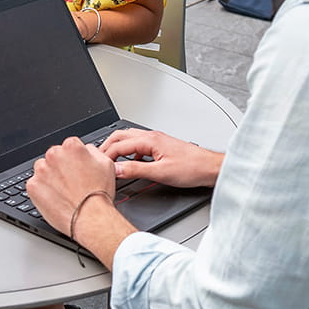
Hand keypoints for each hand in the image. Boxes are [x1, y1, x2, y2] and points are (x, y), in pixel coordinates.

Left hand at [26, 137, 115, 235]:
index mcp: (71, 147)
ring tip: (63, 191)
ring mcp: (41, 171)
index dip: (74, 158)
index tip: (76, 168)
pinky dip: (42, 190)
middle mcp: (54, 155)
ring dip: (49, 176)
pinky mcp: (33, 186)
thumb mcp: (106, 164)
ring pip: (42, 169)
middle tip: (70, 182)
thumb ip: (93, 151)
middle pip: (54, 156)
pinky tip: (55, 197)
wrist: (90, 217)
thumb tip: (86, 149)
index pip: (68, 146)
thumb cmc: (99, 194)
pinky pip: (35, 184)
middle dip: (60, 166)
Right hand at [102, 128, 222, 187]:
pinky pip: (138, 144)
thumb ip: (135, 170)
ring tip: (109, 158)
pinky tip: (130, 161)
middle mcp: (152, 136)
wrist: (210, 168)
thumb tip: (115, 170)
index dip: (105, 155)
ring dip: (117, 146)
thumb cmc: (192, 168)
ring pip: (129, 138)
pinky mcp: (161, 145)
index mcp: (149, 140)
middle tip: (98, 158)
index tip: (97, 165)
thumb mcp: (160, 173)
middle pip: (120, 136)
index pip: (118, 145)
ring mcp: (157, 139)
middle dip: (106, 146)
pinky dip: (128, 150)